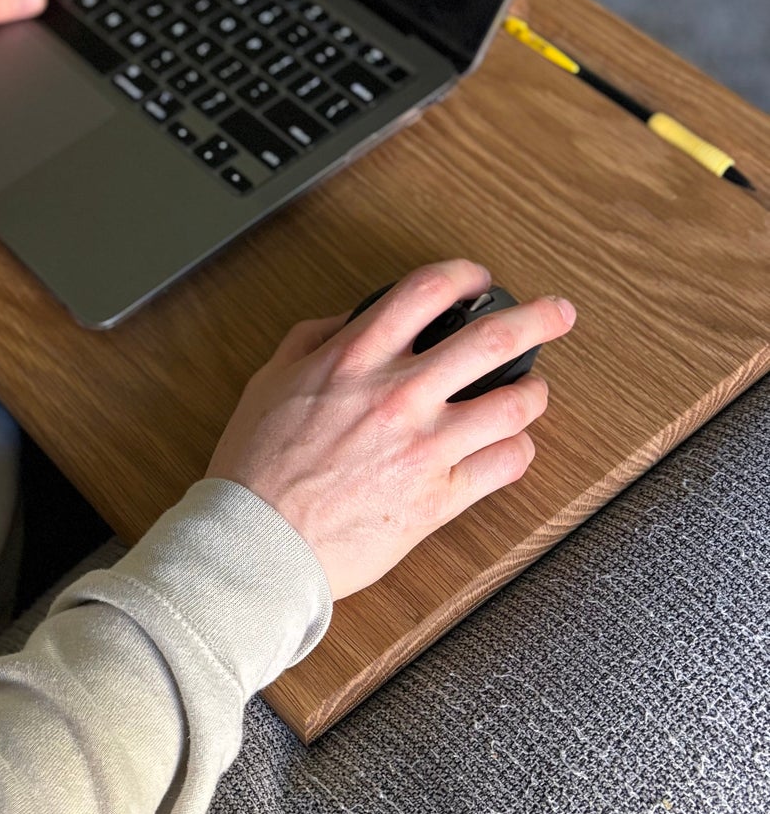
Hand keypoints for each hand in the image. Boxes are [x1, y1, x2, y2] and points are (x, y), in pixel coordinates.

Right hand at [205, 260, 575, 599]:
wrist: (260, 538)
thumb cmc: (257, 463)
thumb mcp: (271, 379)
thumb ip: (314, 339)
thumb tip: (353, 319)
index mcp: (355, 358)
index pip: (427, 290)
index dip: (465, 275)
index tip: (478, 280)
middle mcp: (398, 395)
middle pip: (494, 339)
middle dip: (538, 319)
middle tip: (557, 314)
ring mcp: (425, 447)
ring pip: (514, 405)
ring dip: (535, 392)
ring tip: (534, 391)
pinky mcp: (439, 498)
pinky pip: (505, 465)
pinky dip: (518, 450)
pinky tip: (511, 446)